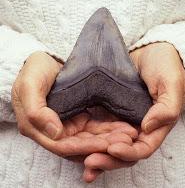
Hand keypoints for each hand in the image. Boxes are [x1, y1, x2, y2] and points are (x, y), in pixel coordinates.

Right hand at [11, 52, 137, 156]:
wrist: (47, 60)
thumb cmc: (34, 70)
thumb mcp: (29, 86)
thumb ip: (35, 110)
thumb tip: (55, 133)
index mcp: (39, 128)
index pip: (62, 146)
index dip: (83, 148)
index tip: (105, 145)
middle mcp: (55, 131)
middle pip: (80, 145)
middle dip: (102, 145)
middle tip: (125, 141)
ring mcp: (69, 125)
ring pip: (90, 138)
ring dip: (109, 139)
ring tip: (130, 135)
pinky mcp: (80, 118)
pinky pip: (96, 127)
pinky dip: (109, 129)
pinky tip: (124, 127)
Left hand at [82, 42, 184, 181]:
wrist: (148, 50)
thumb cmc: (163, 64)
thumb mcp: (171, 82)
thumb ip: (166, 107)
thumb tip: (147, 128)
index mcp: (155, 125)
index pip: (142, 148)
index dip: (128, 152)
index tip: (112, 148)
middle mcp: (138, 127)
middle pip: (123, 151)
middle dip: (108, 159)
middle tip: (90, 162)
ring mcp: (123, 120)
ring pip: (110, 143)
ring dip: (96, 153)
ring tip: (80, 159)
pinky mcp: (111, 111)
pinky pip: (100, 129)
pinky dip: (91, 139)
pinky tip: (77, 144)